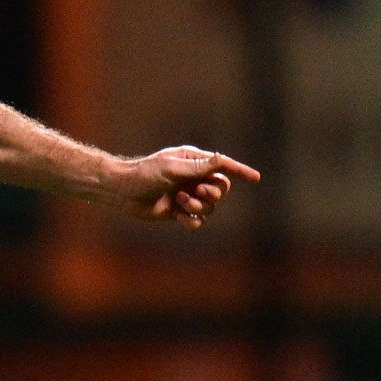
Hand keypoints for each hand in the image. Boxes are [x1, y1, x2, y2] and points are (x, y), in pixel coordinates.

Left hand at [116, 147, 261, 228]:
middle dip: (212, 193)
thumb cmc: (146, 174)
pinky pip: (198, 221)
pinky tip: (178, 216)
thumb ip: (198, 167)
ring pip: (210, 207)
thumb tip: (221, 159)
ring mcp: (188, 195)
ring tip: (180, 202)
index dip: (240, 171)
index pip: (223, 166)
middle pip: (220, 189)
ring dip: (198, 207)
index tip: (256, 178)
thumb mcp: (173, 168)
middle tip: (197, 191)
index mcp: (193, 161)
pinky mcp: (180, 212)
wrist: (125, 192)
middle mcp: (193, 178)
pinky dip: (191, 220)